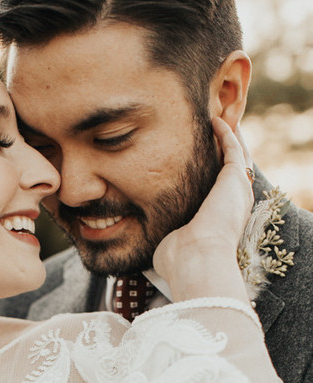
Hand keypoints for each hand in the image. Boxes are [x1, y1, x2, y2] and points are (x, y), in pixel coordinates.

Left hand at [153, 117, 254, 303]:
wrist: (196, 260)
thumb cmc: (180, 261)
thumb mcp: (169, 245)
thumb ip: (163, 237)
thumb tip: (146, 243)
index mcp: (220, 220)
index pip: (218, 192)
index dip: (210, 176)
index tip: (198, 163)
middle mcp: (233, 204)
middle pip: (232, 170)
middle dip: (224, 152)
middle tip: (213, 134)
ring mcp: (237, 190)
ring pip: (236, 155)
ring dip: (228, 137)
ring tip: (216, 120)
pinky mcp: (234, 178)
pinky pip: (233, 148)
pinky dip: (225, 133)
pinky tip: (214, 120)